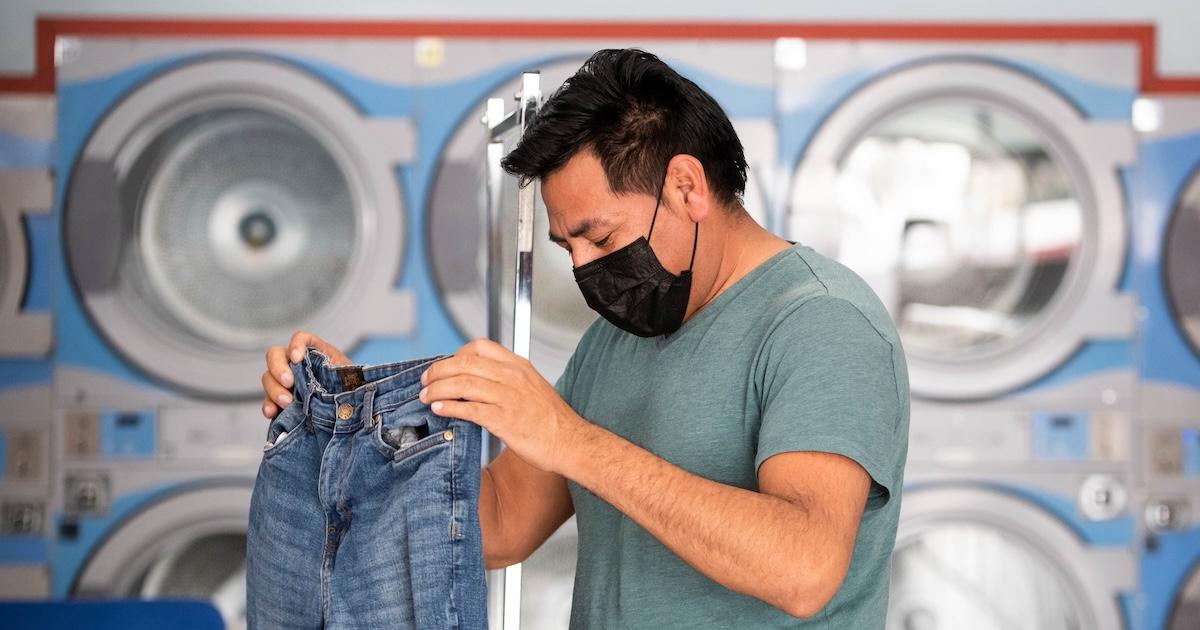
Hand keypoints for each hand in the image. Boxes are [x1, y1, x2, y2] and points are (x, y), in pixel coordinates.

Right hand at [260, 330, 349, 419]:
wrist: (347, 408)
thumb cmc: (349, 386)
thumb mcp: (348, 376)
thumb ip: (340, 372)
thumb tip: (338, 376)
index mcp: (314, 351)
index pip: (301, 338)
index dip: (296, 344)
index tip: (297, 358)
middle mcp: (295, 363)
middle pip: (275, 355)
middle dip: (279, 368)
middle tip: (289, 382)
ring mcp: (285, 381)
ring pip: (268, 378)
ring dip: (274, 389)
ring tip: (287, 402)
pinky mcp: (280, 400)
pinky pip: (267, 401)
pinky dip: (268, 406)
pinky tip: (271, 413)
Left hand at [418, 338, 583, 474]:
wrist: (571, 442)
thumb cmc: (552, 420)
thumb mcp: (532, 387)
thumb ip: (507, 380)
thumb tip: (478, 382)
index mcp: (518, 365)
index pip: (479, 346)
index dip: (456, 354)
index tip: (445, 366)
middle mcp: (511, 377)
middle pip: (464, 363)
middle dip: (438, 370)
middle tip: (425, 380)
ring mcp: (508, 397)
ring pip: (462, 383)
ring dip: (437, 389)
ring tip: (426, 396)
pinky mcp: (504, 420)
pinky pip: (469, 409)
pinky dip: (449, 407)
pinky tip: (439, 409)